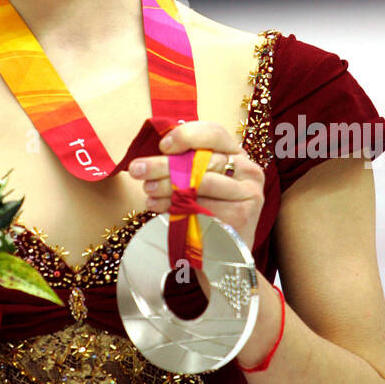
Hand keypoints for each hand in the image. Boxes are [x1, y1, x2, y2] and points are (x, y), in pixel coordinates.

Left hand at [128, 120, 265, 254]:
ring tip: (147, 190)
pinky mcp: (242, 218)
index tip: (162, 145)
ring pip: (202, 183)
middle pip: (204, 160)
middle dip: (165, 165)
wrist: (224, 250)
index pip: (215, 133)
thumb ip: (185, 162)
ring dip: (168, 186)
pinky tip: (158, 207)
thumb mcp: (199, 179)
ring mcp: (248, 194)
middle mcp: (248, 170)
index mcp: (237, 153)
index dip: (186, 135)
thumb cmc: (206, 207)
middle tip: (137, 169)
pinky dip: (176, 207)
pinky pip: (204, 208)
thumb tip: (153, 154)